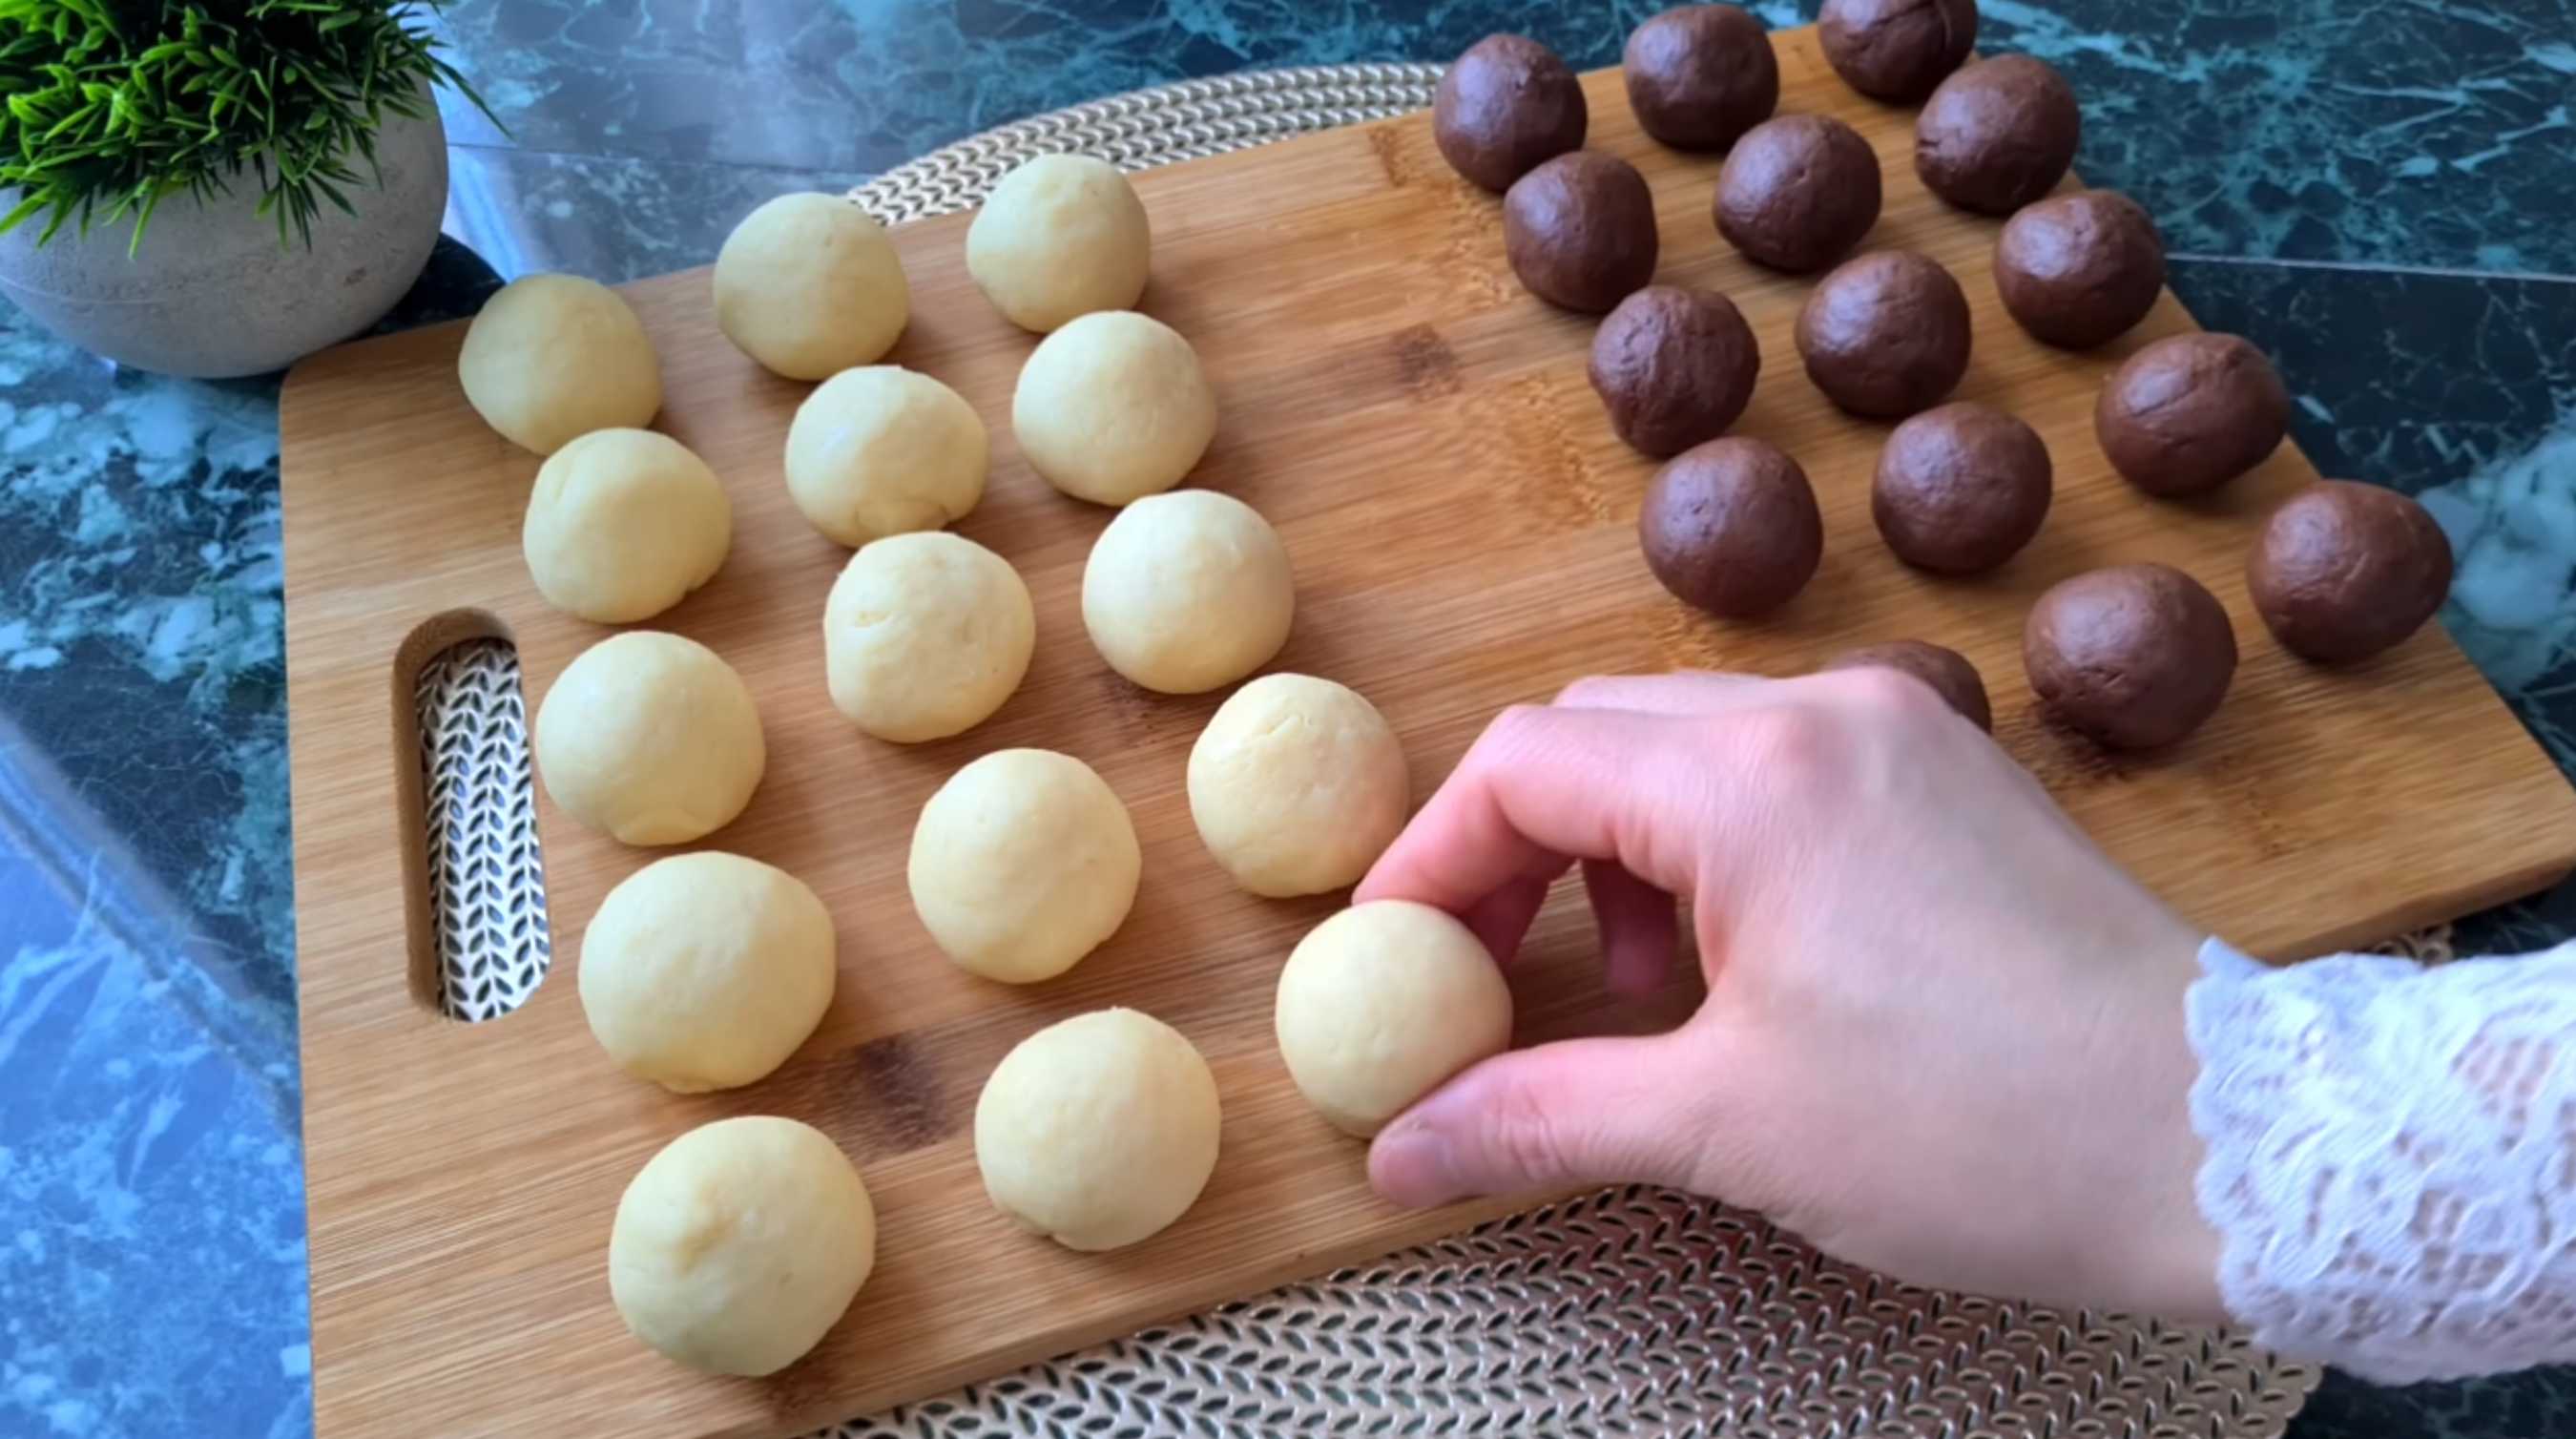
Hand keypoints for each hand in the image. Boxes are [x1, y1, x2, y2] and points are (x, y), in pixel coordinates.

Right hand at [1354, 668, 2222, 1320]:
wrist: (2231, 1145)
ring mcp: (1905, 733)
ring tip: (1634, 992)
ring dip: (1620, 853)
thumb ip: (1540, 1117)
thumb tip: (1399, 1150)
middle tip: (1489, 968)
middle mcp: (1828, 713)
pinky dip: (1718, 848)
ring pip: (1691, 747)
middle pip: (1598, 734)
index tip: (1396, 958)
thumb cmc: (1984, 1131)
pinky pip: (1785, 770)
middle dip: (1518, 849)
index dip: (1433, 858)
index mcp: (1755, 779)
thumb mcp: (1730, 1130)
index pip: (1525, 763)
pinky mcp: (1958, 776)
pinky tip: (1744, 964)